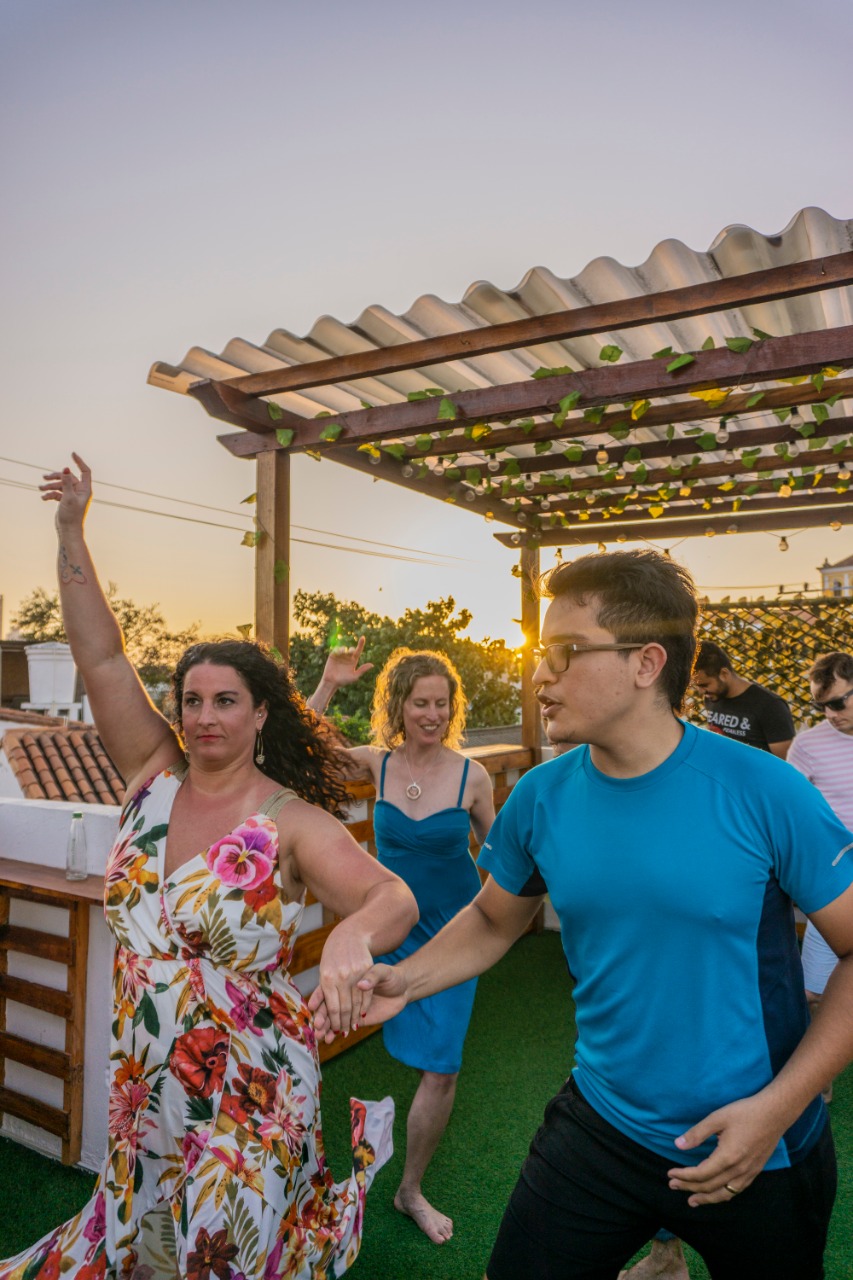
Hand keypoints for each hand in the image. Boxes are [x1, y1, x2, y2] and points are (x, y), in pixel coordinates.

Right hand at [40, 453, 91, 531]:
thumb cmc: (71, 515)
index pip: (85, 471)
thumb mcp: (68, 497)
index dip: (79, 462)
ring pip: (60, 485)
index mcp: (85, 489)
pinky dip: (50, 494)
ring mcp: (72, 496)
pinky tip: (44, 498)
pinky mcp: (65, 501)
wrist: (68, 531)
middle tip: (44, 477)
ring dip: (50, 486)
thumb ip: (67, 482)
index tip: (72, 454)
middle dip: (55, 477)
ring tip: (40, 488)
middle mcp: (80, 491)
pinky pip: (56, 493)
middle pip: (68, 478)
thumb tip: (66, 468)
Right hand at [308, 961, 408, 1042]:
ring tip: (320, 1036)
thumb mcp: (384, 972)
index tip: (312, 1007)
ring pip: (332, 1018)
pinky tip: (330, 1039)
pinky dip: (335, 1032)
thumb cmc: (392, 976)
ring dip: (325, 1027)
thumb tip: (361, 985)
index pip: (328, 990)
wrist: (403, 988)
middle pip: (328, 1006)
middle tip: (316, 1026)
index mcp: (346, 979)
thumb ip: (373, 976)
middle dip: (321, 1016)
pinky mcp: (357, 1018)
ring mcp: (349, 1007)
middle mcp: (345, 994)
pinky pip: (342, 1026)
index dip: (319, 998)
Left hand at [310, 920, 375, 1037]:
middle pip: (344, 1007)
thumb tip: (312, 1008)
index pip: (332, 1007)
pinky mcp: (367, 969)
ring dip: (354, 1018)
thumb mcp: (324, 971)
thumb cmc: (333, 956)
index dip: (334, 1022)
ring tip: (353, 1027)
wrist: (349, 936)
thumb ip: (321, 991)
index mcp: (327, 978)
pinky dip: (364, 1006)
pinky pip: (367, 993)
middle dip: (344, 1023)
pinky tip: (362, 1015)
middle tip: (343, 1033)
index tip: (334, 1032)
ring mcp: (355, 972)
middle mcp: (341, 977)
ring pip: (356, 1002)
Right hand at [322, 636, 373, 689]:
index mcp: (353, 661)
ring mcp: (340, 656)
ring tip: (342, 652)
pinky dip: (337, 649)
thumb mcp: (354, 677)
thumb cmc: (343, 681)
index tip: (363, 637)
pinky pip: (336, 649)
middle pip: (351, 649)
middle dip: (351, 649)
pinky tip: (338, 653)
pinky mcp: (333, 656)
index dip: (361, 644)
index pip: (358, 651)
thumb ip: (362, 670)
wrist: (332, 682)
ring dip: (343, 649)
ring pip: (343, 648)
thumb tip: (372, 665)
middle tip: (350, 652)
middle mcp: (347, 657)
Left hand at [667, 1093, 786, 1205]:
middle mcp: (738, 1170)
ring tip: (692, 1201)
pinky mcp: (755, 1172)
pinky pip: (736, 1191)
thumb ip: (697, 1133)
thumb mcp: (717, 1118)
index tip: (670, 1174)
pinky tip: (717, 1194)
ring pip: (724, 1194)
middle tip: (673, 1186)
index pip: (700, 1174)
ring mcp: (748, 1173)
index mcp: (727, 1157)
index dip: (683, 1176)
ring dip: (706, 1198)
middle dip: (689, 1188)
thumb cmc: (745, 1113)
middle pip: (709, 1186)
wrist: (774, 1114)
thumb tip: (678, 1145)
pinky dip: (723, 1196)